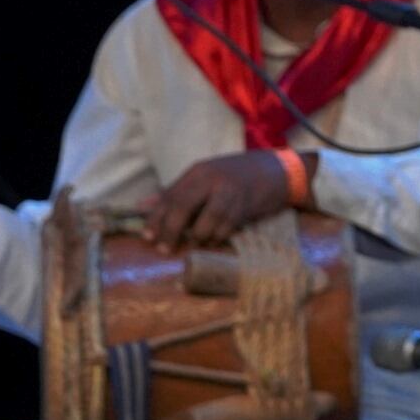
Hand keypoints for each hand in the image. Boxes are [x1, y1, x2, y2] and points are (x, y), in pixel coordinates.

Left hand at [145, 151, 299, 248]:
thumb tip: (142, 207)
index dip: (156, 218)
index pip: (170, 196)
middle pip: (182, 207)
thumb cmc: (236, 176)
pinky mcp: (245, 207)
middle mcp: (212, 179)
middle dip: (171, 231)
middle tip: (165, 248)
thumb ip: (175, 192)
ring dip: (198, 238)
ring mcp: (230, 192)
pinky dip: (217, 238)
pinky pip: (224, 230)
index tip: (147, 236)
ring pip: (204, 223)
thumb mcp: (204, 178)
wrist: (277, 171)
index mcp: (199, 171)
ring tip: (197, 241)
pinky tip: (215, 238)